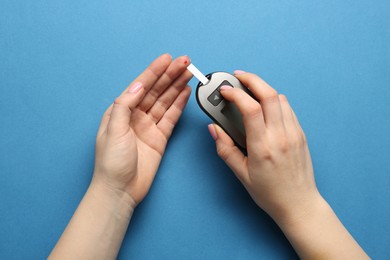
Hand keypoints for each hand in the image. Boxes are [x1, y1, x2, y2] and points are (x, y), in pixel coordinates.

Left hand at [93, 54, 191, 205]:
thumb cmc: (111, 163)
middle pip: (155, 91)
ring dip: (176, 86)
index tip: (167, 59)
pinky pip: (171, 117)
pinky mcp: (160, 137)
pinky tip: (185, 93)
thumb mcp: (113, 131)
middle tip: (184, 62)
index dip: (154, 71)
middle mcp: (135, 116)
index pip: (140, 86)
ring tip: (188, 73)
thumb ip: (124, 106)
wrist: (120, 190)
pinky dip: (179, 105)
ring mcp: (148, 126)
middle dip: (169, 75)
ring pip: (165, 101)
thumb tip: (138, 86)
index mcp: (120, 112)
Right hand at [208, 71, 318, 224]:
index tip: (224, 91)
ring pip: (280, 98)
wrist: (299, 204)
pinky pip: (288, 109)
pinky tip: (264, 105)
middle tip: (238, 76)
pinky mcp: (301, 134)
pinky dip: (275, 100)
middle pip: (269, 94)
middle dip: (252, 79)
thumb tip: (214, 128)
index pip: (250, 109)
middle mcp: (281, 136)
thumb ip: (225, 149)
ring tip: (249, 89)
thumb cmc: (269, 193)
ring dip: (263, 89)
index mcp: (263, 147)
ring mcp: (294, 134)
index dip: (235, 94)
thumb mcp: (241, 174)